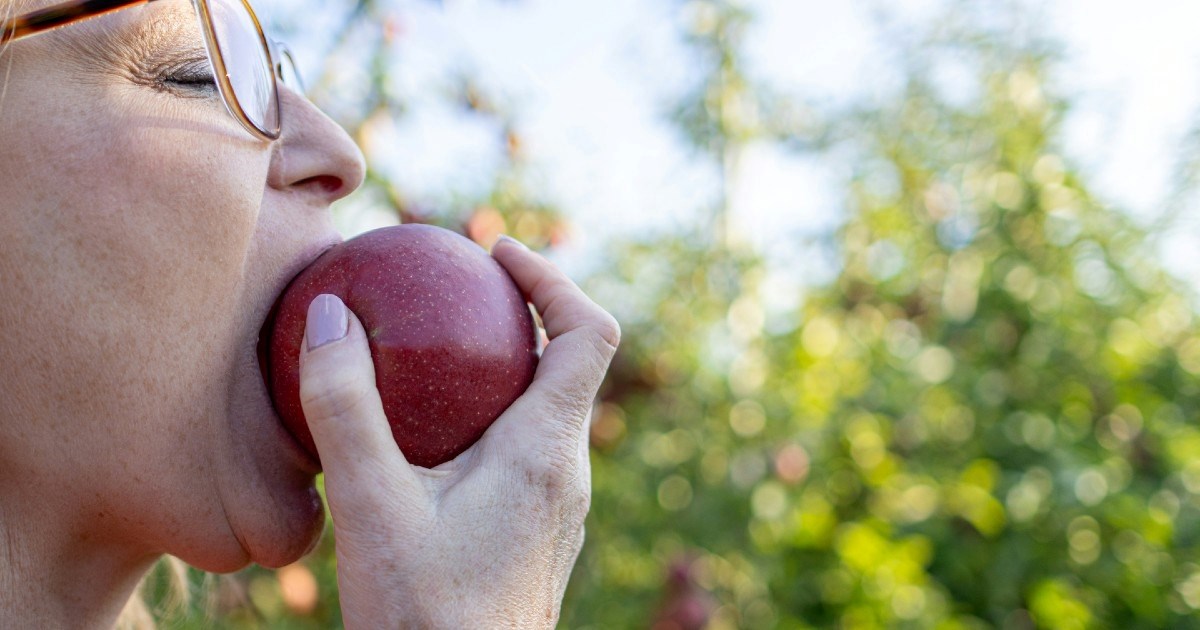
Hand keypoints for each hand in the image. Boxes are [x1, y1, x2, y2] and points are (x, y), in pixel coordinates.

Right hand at [297, 236, 619, 628]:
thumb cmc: (423, 614)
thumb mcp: (369, 506)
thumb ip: (345, 408)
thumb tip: (328, 316)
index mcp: (546, 451)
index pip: (589, 332)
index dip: (552, 278)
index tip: (495, 252)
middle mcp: (568, 473)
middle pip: (570, 364)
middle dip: (519, 314)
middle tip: (453, 292)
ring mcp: (559, 506)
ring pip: (548, 409)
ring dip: (504, 367)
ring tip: (436, 354)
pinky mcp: (539, 532)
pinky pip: (529, 449)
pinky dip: (492, 415)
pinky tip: (429, 437)